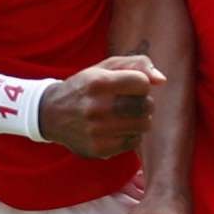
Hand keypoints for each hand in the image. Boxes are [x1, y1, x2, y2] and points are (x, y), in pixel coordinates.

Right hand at [39, 54, 162, 158]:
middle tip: (130, 102)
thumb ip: (137, 64)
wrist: (51, 114)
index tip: (130, 86)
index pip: (142, 83)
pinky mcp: (100, 149)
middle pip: (146, 106)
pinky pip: (134, 142)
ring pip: (144, 125)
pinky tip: (117, 128)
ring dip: (140, 119)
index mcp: (98, 82)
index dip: (141, 84)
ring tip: (125, 115)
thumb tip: (162, 80)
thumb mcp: (105, 68)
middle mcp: (96, 108)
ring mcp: (97, 131)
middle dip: (144, 102)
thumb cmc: (85, 87)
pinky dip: (131, 134)